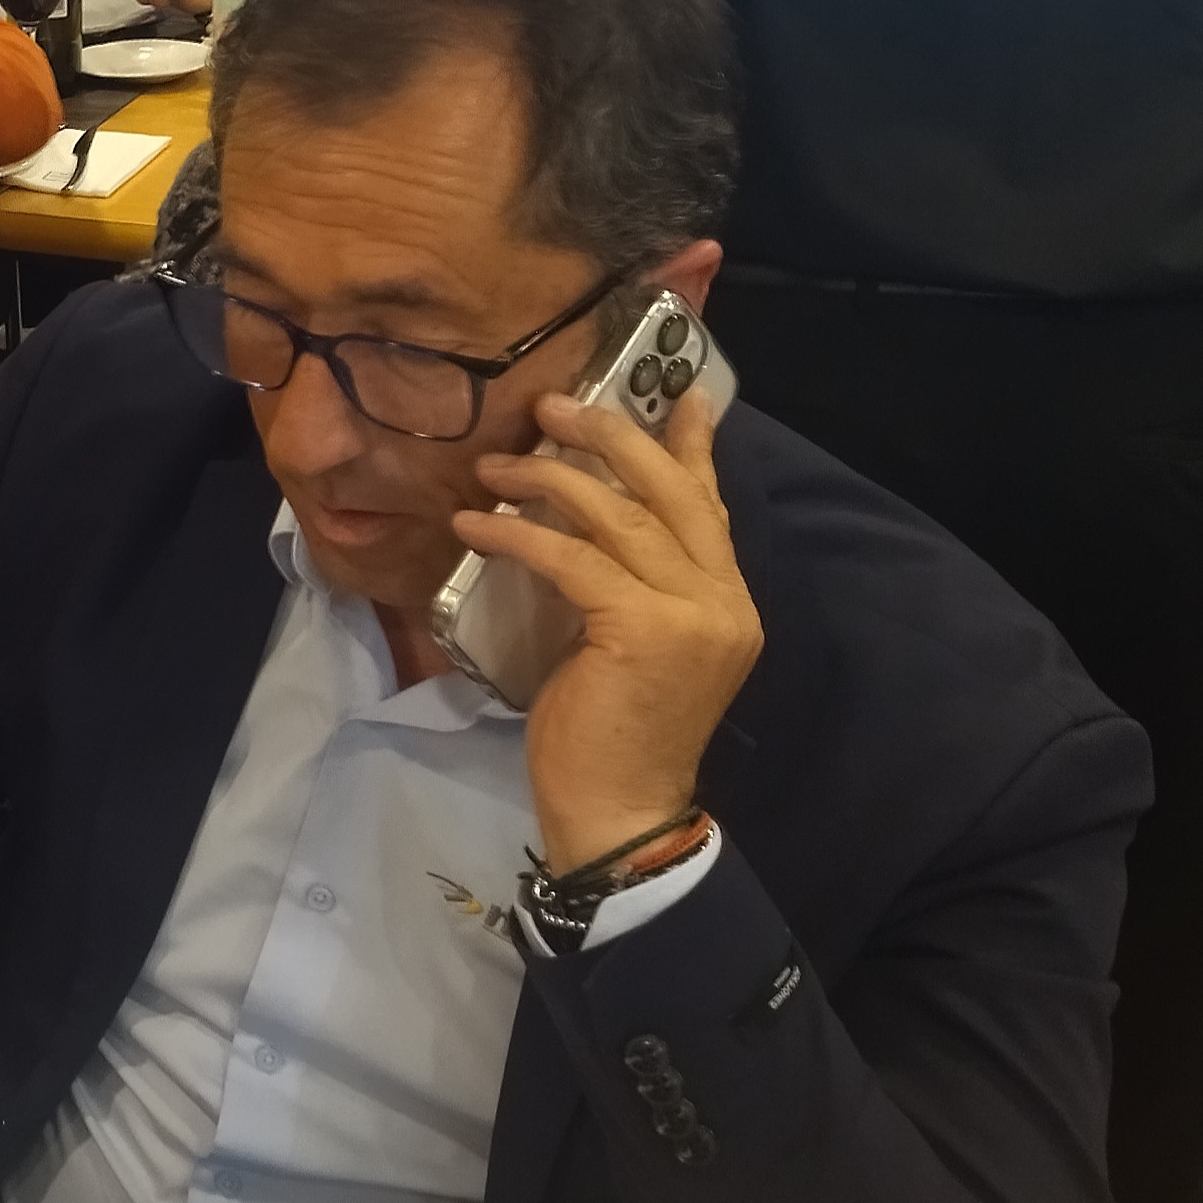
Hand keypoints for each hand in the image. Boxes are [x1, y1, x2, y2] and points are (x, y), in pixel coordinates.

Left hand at [456, 386, 760, 869]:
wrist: (621, 811)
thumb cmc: (613, 731)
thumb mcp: (632, 642)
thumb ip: (635, 581)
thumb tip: (589, 518)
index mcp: (729, 601)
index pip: (710, 505)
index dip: (691, 445)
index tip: (682, 391)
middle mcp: (724, 600)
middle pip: (669, 492)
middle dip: (610, 438)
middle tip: (553, 406)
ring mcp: (691, 613)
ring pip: (618, 516)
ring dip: (547, 480)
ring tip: (495, 462)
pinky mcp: (643, 628)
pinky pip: (570, 558)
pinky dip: (516, 534)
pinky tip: (473, 525)